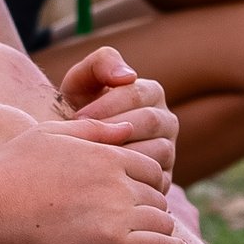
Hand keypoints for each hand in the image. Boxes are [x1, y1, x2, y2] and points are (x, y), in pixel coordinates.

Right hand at [0, 118, 188, 243]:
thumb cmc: (10, 169)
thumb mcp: (49, 135)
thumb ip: (92, 130)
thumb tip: (127, 127)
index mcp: (106, 154)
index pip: (149, 166)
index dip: (148, 181)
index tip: (142, 194)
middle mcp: (118, 180)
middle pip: (158, 193)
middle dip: (154, 205)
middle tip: (148, 219)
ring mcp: (117, 212)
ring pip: (162, 220)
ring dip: (163, 229)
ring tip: (161, 239)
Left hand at [57, 48, 178, 184]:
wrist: (75, 147)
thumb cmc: (79, 109)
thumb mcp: (82, 81)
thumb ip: (101, 63)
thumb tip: (129, 76)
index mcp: (151, 93)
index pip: (137, 94)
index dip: (106, 106)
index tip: (78, 118)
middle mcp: (166, 121)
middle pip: (149, 121)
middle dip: (112, 129)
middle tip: (83, 139)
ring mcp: (169, 151)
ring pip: (155, 151)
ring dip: (121, 154)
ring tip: (91, 158)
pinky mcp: (163, 180)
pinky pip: (153, 180)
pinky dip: (130, 178)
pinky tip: (102, 179)